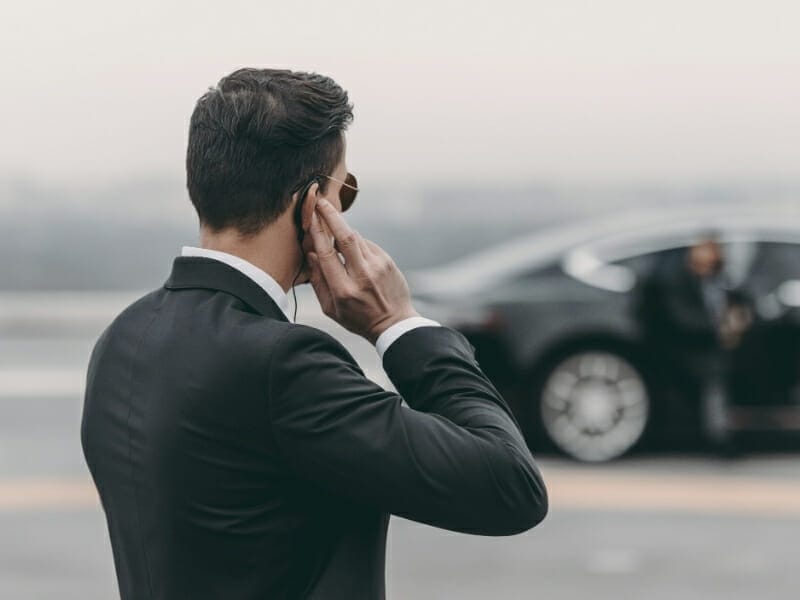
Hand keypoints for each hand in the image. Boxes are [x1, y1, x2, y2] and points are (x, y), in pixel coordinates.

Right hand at [305, 198, 419, 343]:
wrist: (394, 323)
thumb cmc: (358, 319)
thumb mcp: (331, 308)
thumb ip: (318, 281)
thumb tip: (311, 254)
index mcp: (344, 290)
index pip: (327, 254)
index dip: (317, 232)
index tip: (310, 217)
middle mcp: (362, 275)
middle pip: (345, 237)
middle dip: (331, 216)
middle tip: (321, 201)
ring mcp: (378, 267)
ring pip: (356, 238)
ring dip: (343, 230)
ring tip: (333, 227)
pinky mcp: (388, 262)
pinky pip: (367, 245)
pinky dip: (357, 244)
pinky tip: (353, 254)